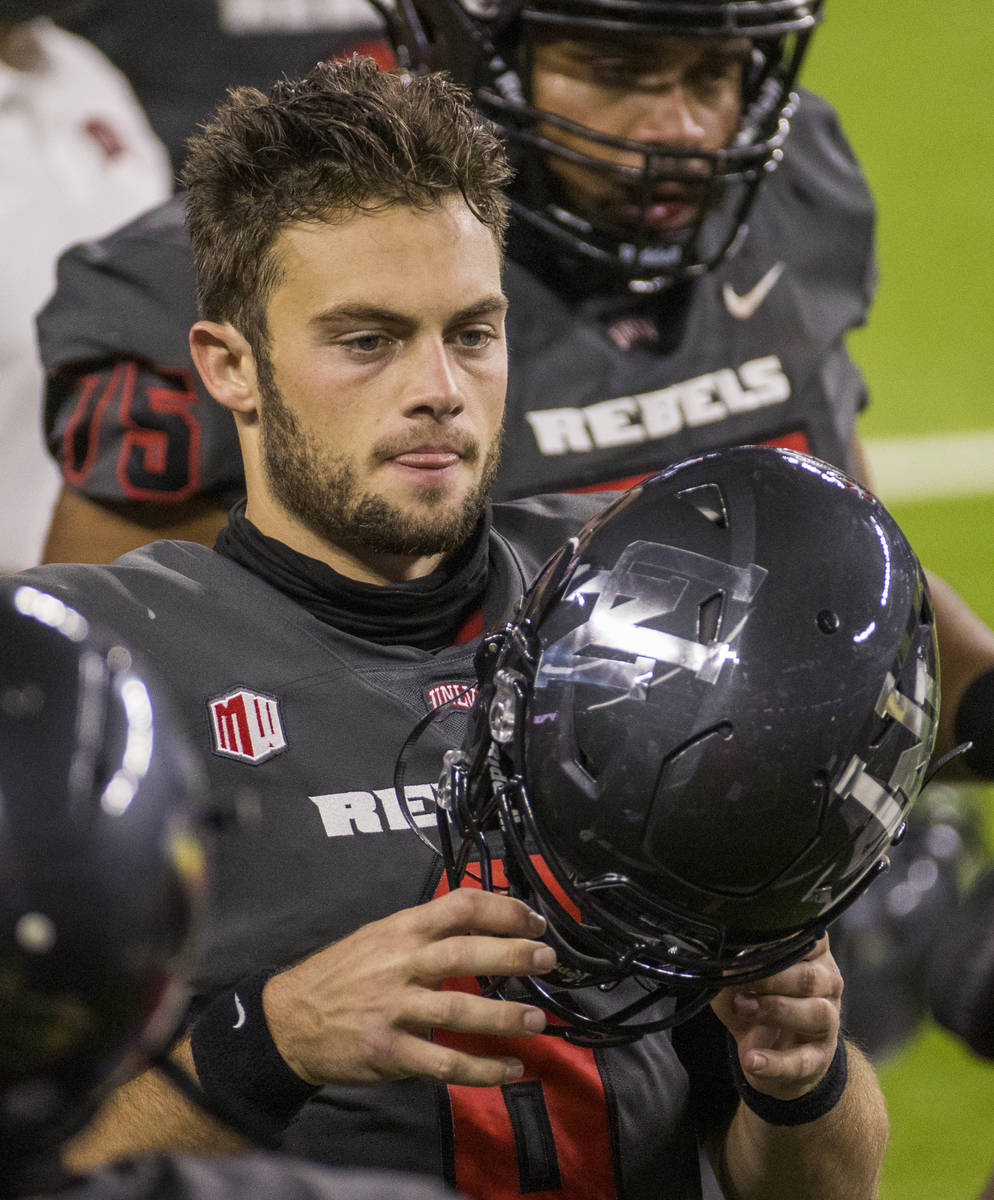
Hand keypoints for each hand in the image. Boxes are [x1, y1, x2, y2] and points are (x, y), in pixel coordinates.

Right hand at [262, 888, 554, 1088]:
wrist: (288, 1019)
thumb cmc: (340, 973)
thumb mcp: (378, 935)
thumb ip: (423, 931)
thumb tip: (479, 923)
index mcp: (401, 928)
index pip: (460, 906)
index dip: (503, 909)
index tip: (534, 920)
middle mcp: (400, 963)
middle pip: (466, 951)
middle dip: (513, 954)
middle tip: (547, 960)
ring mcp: (394, 1008)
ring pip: (459, 1008)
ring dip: (504, 1015)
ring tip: (537, 1019)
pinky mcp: (389, 1050)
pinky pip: (443, 1061)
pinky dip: (480, 1068)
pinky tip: (509, 1069)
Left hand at [710, 934, 842, 1101]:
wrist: (771, 1053)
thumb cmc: (756, 1002)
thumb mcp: (737, 981)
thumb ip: (730, 969)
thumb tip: (718, 960)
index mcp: (811, 956)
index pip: (810, 940)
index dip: (780, 942)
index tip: (747, 946)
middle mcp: (827, 984)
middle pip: (810, 977)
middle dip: (771, 978)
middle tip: (739, 981)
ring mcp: (828, 1022)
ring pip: (817, 1013)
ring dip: (776, 1010)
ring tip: (743, 1008)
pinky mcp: (820, 1058)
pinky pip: (803, 1061)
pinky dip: (775, 1062)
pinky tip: (752, 1060)